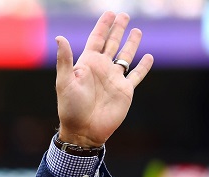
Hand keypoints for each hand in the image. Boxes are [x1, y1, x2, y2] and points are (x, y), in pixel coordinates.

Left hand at [55, 11, 153, 147]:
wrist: (83, 131)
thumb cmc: (70, 108)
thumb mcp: (65, 82)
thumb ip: (65, 60)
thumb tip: (59, 37)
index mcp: (87, 64)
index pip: (96, 39)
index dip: (103, 26)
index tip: (109, 13)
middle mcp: (101, 69)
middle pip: (112, 44)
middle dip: (117, 29)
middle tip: (124, 15)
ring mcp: (114, 79)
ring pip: (125, 56)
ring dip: (131, 43)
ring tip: (137, 30)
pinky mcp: (125, 90)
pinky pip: (136, 75)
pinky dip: (144, 66)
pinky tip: (148, 57)